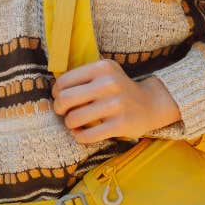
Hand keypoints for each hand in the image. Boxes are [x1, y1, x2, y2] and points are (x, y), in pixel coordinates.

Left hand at [51, 59, 181, 143]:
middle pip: (65, 99)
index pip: (64, 81)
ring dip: (69, 123)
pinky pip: (87, 135)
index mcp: (102, 67)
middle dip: (59, 108)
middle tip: (63, 112)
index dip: (56, 92)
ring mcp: (115, 104)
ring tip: (74, 123)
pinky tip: (81, 134)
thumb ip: (83, 77)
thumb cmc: (118, 89)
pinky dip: (79, 137)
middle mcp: (109, 83)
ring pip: (74, 118)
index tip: (61, 98)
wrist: (150, 103)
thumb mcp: (105, 73)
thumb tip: (54, 91)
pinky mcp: (120, 124)